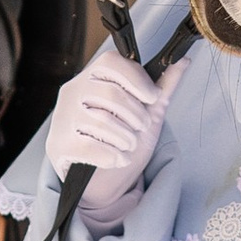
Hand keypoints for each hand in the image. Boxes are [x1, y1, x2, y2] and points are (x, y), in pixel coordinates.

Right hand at [45, 47, 185, 222]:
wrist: (105, 180)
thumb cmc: (123, 140)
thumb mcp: (148, 112)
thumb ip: (162, 87)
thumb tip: (183, 60)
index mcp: (92, 78)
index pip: (111, 62)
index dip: (137, 79)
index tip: (152, 98)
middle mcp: (72, 93)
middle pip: (110, 93)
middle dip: (136, 115)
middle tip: (141, 128)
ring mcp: (62, 120)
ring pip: (102, 121)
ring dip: (126, 138)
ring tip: (128, 145)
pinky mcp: (58, 146)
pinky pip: (91, 147)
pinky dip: (113, 156)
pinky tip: (118, 160)